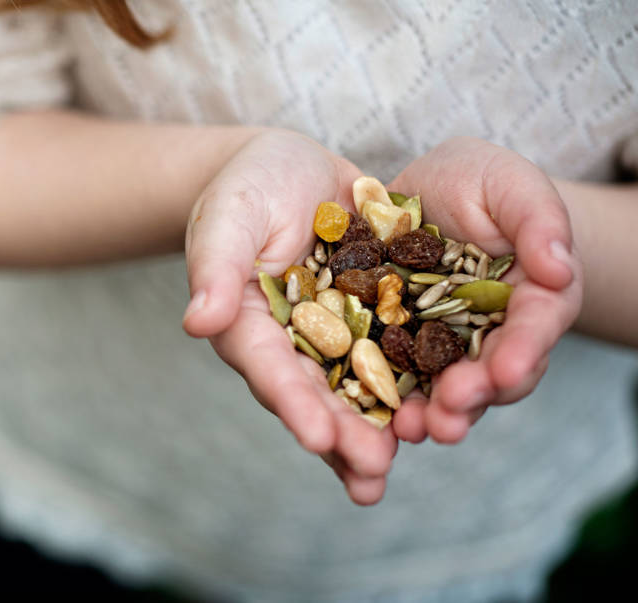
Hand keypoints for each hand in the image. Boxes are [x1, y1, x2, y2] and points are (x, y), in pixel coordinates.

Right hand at [182, 130, 396, 504]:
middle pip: (317, 393)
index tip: (314, 436)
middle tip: (372, 470)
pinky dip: (415, 385)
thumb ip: (216, 265)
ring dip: (376, 429)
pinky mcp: (377, 317)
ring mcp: (338, 334)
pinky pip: (397, 353)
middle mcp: (294, 342)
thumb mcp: (229, 215)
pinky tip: (440, 413)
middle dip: (343, 434)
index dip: (292, 401)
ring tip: (396, 468)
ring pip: (358, 389)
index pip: (269, 366)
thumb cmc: (246, 188)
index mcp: (251, 325)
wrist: (291, 168)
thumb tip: (197, 323)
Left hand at [388, 137, 582, 443]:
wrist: (426, 196)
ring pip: (449, 390)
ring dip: (433, 414)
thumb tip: (560, 268)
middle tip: (450, 413)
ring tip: (412, 428)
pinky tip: (378, 418)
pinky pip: (401, 382)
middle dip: (474, 396)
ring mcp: (450, 349)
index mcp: (535, 296)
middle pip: (494, 374)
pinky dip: (392, 404)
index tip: (507, 369)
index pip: (535, 326)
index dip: (523, 349)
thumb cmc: (478, 181)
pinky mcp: (405, 352)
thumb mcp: (509, 184)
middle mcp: (497, 334)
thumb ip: (538, 218)